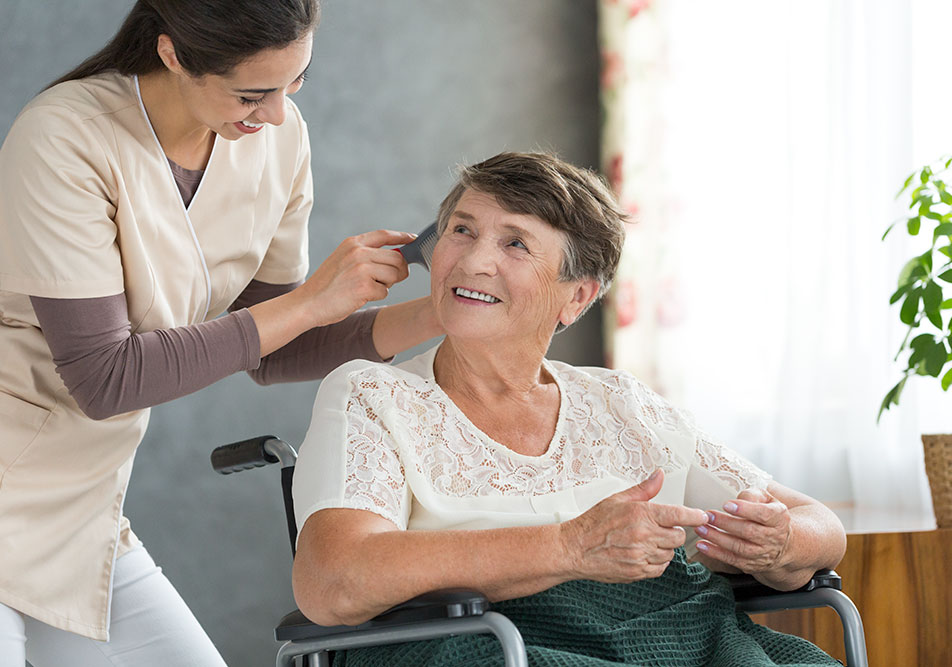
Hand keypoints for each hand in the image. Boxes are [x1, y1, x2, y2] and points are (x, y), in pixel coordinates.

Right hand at [297, 230, 414, 326]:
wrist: (307, 303)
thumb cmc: (326, 286)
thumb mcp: (343, 260)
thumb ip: (366, 255)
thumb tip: (397, 257)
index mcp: (353, 243)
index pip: (384, 235)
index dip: (402, 236)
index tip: (412, 239)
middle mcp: (358, 252)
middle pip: (397, 258)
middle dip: (398, 271)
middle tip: (386, 281)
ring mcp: (362, 268)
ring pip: (395, 275)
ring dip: (386, 285)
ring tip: (366, 288)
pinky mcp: (364, 286)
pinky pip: (385, 291)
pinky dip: (376, 296)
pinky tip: (360, 296)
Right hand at [560, 469, 708, 582]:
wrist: (574, 549)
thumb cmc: (593, 523)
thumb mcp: (618, 499)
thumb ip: (644, 489)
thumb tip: (659, 476)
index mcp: (641, 514)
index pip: (679, 515)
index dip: (695, 516)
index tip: (703, 516)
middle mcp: (644, 536)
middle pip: (679, 537)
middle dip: (675, 532)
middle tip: (662, 528)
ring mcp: (641, 556)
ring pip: (670, 554)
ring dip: (665, 547)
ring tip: (648, 540)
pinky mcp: (637, 572)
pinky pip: (660, 568)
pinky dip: (657, 561)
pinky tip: (645, 553)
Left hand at [694, 488, 791, 573]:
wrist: (783, 544)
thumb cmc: (768, 515)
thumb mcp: (767, 500)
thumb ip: (753, 495)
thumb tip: (738, 499)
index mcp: (779, 518)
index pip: (764, 514)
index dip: (745, 510)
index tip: (727, 505)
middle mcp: (773, 537)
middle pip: (749, 531)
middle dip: (725, 523)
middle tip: (708, 516)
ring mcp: (762, 553)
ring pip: (739, 548)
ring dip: (717, 538)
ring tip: (700, 529)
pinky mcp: (751, 564)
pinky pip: (732, 560)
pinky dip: (715, 553)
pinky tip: (702, 545)